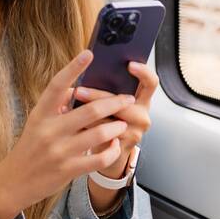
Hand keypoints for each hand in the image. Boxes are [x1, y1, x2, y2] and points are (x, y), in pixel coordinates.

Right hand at [0, 50, 135, 218]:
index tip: (88, 53)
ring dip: (116, 127)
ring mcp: (59, 151)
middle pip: (88, 110)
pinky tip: (114, 145)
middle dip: (114, 103)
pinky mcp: (68, 170)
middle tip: (127, 98)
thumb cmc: (30, 147)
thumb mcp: (36, 121)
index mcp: (41, 114)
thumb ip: (55, 104)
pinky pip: (98, 159)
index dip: (73, 68)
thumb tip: (73, 86)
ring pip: (98, 133)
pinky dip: (111, 150)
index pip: (57, 85)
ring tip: (123, 123)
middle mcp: (49, 130)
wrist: (14, 181)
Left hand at [72, 61, 158, 176]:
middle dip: (98, 96)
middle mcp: (142, 116)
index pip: (151, 82)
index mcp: (142, 100)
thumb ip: (107, 86)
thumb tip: (87, 65)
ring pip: (110, 121)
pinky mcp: (121, 149)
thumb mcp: (112, 102)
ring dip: (87, 114)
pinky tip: (72, 125)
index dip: (143, 72)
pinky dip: (85, 130)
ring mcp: (134, 134)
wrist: (107, 154)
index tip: (129, 64)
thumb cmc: (106, 120)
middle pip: (124, 101)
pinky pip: (102, 138)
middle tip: (79, 91)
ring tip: (68, 108)